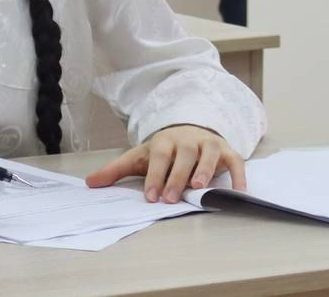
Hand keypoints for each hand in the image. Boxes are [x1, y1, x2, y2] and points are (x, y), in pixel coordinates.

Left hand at [84, 125, 246, 203]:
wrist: (190, 130)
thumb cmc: (164, 151)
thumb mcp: (139, 157)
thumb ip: (116, 170)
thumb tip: (90, 183)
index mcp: (164, 141)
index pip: (158, 157)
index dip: (154, 176)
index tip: (150, 196)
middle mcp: (187, 140)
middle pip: (183, 155)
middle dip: (177, 176)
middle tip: (171, 198)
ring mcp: (208, 144)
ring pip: (209, 154)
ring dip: (205, 170)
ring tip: (199, 188)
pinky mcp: (227, 151)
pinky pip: (236, 161)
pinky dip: (238, 175)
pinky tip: (237, 192)